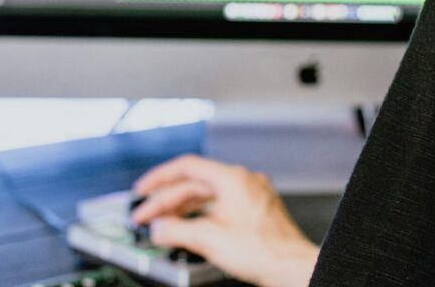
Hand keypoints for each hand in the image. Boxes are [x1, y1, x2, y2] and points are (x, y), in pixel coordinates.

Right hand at [131, 155, 318, 286]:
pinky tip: (190, 229)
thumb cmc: (264, 251)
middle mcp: (244, 181)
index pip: (186, 167)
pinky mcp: (255, 212)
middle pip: (195, 184)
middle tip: (147, 216)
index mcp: (233, 178)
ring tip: (164, 226)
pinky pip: (221, 207)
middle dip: (168, 201)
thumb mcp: (208, 239)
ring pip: (208, 196)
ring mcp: (252, 196)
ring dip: (183, 210)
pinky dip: (202, 216)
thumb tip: (157, 228)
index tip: (143, 190)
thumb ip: (175, 230)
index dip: (159, 178)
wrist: (292, 268)